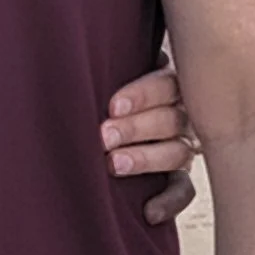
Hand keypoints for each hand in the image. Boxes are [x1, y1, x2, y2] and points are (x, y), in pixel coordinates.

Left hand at [100, 60, 200, 225]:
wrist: (106, 114)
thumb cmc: (107, 83)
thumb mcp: (114, 67)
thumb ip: (112, 59)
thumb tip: (71, 42)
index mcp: (169, 81)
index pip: (167, 83)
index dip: (143, 94)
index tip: (113, 105)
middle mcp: (183, 112)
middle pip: (171, 119)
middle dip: (136, 128)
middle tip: (104, 135)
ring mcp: (183, 144)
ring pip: (177, 152)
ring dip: (146, 159)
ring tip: (114, 164)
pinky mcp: (179, 175)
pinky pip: (184, 190)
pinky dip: (169, 202)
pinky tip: (149, 212)